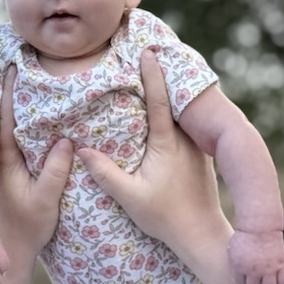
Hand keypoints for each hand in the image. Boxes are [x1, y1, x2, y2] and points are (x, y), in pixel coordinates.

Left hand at [0, 65, 72, 261]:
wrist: (8, 252)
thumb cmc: (26, 229)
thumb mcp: (46, 202)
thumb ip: (55, 172)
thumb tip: (66, 140)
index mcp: (5, 160)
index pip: (6, 118)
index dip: (10, 92)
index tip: (15, 65)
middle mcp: (0, 158)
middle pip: (5, 116)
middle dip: (13, 91)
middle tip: (23, 61)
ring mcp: (3, 164)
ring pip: (11, 127)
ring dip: (19, 105)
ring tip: (31, 80)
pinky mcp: (10, 172)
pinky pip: (17, 139)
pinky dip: (24, 123)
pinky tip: (38, 116)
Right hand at [77, 48, 230, 257]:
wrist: (202, 234)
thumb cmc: (166, 218)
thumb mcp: (130, 198)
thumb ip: (106, 174)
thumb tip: (80, 150)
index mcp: (167, 143)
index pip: (157, 100)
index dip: (152, 74)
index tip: (147, 51)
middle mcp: (185, 139)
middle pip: (173, 98)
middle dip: (163, 74)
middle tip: (153, 48)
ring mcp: (195, 146)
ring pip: (181, 112)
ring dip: (171, 92)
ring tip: (159, 70)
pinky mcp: (199, 155)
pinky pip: (186, 125)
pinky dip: (176, 111)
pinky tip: (169, 105)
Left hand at [227, 229, 283, 283]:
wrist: (261, 226)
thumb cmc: (245, 236)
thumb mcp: (233, 250)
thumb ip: (234, 266)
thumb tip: (238, 279)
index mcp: (239, 266)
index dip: (242, 280)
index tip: (244, 276)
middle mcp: (253, 270)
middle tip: (255, 278)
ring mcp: (268, 269)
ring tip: (265, 282)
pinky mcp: (280, 266)